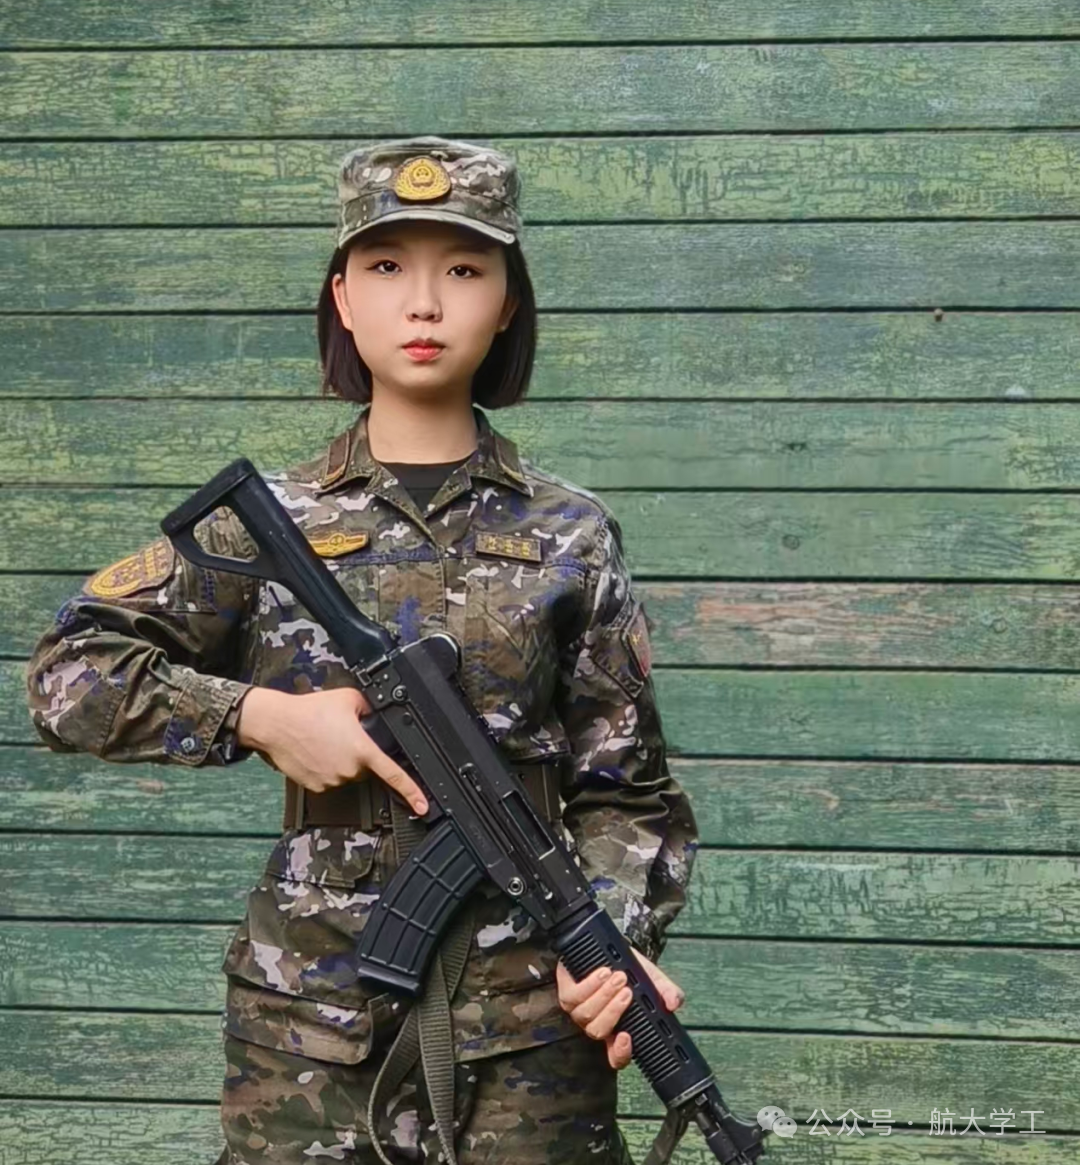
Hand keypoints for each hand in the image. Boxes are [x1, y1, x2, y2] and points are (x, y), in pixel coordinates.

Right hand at [235, 686, 427, 813]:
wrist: (278, 724)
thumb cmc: (310, 711)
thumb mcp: (350, 698)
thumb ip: (371, 708)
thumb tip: (380, 713)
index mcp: (362, 750)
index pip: (393, 774)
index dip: (411, 791)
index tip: (423, 805)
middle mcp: (349, 769)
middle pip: (366, 768)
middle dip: (359, 754)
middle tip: (341, 736)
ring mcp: (332, 781)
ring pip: (347, 774)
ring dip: (341, 761)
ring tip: (325, 742)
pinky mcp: (317, 787)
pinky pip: (330, 780)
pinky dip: (327, 768)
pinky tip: (316, 752)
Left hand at [556, 948, 684, 1069]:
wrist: (609, 949)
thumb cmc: (631, 970)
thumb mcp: (652, 979)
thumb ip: (666, 991)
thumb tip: (674, 1002)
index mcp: (617, 1030)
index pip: (616, 1056)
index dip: (620, 1053)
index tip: (627, 1037)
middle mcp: (597, 1024)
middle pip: (598, 1031)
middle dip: (613, 1011)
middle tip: (627, 991)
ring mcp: (579, 1011)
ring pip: (586, 1014)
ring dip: (603, 995)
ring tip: (618, 977)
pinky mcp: (567, 993)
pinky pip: (574, 997)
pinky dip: (590, 985)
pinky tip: (603, 973)